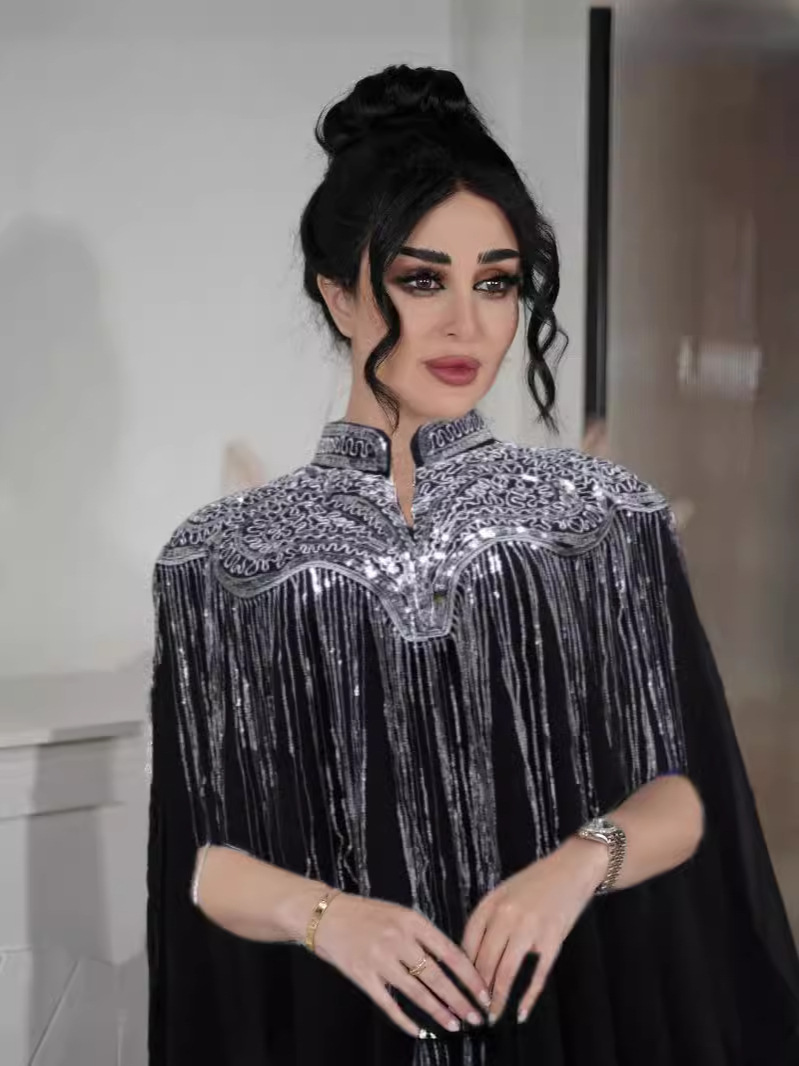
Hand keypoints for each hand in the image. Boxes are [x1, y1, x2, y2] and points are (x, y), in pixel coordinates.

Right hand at [314, 893, 491, 1038]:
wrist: (327, 915)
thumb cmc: (367, 914)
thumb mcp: (400, 914)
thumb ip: (424, 936)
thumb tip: (453, 964)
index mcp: (412, 921)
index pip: (450, 953)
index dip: (470, 976)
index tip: (484, 992)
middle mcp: (398, 939)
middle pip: (437, 976)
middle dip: (460, 999)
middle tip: (476, 1016)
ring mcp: (379, 959)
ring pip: (417, 992)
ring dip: (438, 1011)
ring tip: (455, 1024)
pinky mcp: (363, 976)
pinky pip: (389, 1003)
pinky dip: (406, 1020)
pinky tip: (419, 1030)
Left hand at [462, 837, 605, 1024]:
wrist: (571, 869)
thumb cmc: (534, 882)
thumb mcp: (503, 893)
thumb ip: (488, 920)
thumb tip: (473, 957)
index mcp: (491, 903)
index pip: (468, 943)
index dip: (463, 970)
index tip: (460, 988)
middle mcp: (507, 916)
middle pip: (485, 961)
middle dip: (477, 990)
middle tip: (473, 1011)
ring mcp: (531, 929)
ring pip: (507, 971)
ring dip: (498, 998)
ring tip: (492, 1017)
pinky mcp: (553, 940)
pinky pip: (538, 974)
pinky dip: (528, 997)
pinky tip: (521, 1013)